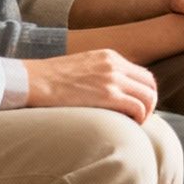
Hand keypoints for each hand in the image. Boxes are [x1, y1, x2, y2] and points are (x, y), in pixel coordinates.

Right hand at [23, 49, 157, 122]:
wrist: (33, 81)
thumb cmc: (51, 80)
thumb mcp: (82, 68)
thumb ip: (101, 75)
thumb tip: (111, 94)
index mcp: (110, 56)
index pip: (142, 74)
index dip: (143, 93)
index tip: (135, 108)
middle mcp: (115, 64)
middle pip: (150, 84)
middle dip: (149, 103)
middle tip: (138, 119)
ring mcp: (112, 78)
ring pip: (148, 96)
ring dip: (146, 113)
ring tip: (133, 124)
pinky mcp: (107, 94)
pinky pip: (137, 107)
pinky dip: (139, 119)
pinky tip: (129, 126)